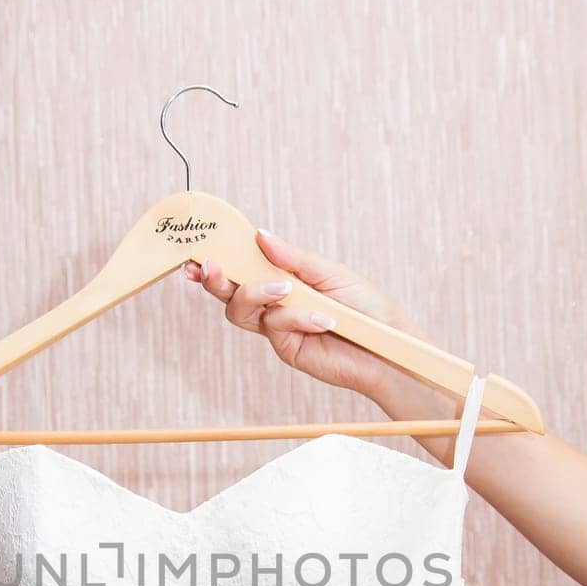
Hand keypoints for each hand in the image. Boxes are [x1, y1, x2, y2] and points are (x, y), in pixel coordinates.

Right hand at [183, 228, 436, 406]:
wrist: (387, 349)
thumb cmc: (367, 308)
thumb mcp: (331, 273)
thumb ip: (294, 259)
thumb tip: (260, 236)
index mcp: (284, 278)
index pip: (244, 266)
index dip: (219, 259)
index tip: (199, 251)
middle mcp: (275, 302)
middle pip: (230, 291)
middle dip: (216, 279)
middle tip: (211, 268)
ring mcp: (277, 327)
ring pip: (241, 310)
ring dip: (256, 294)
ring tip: (286, 290)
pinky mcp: (286, 348)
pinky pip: (275, 327)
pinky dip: (296, 317)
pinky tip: (322, 319)